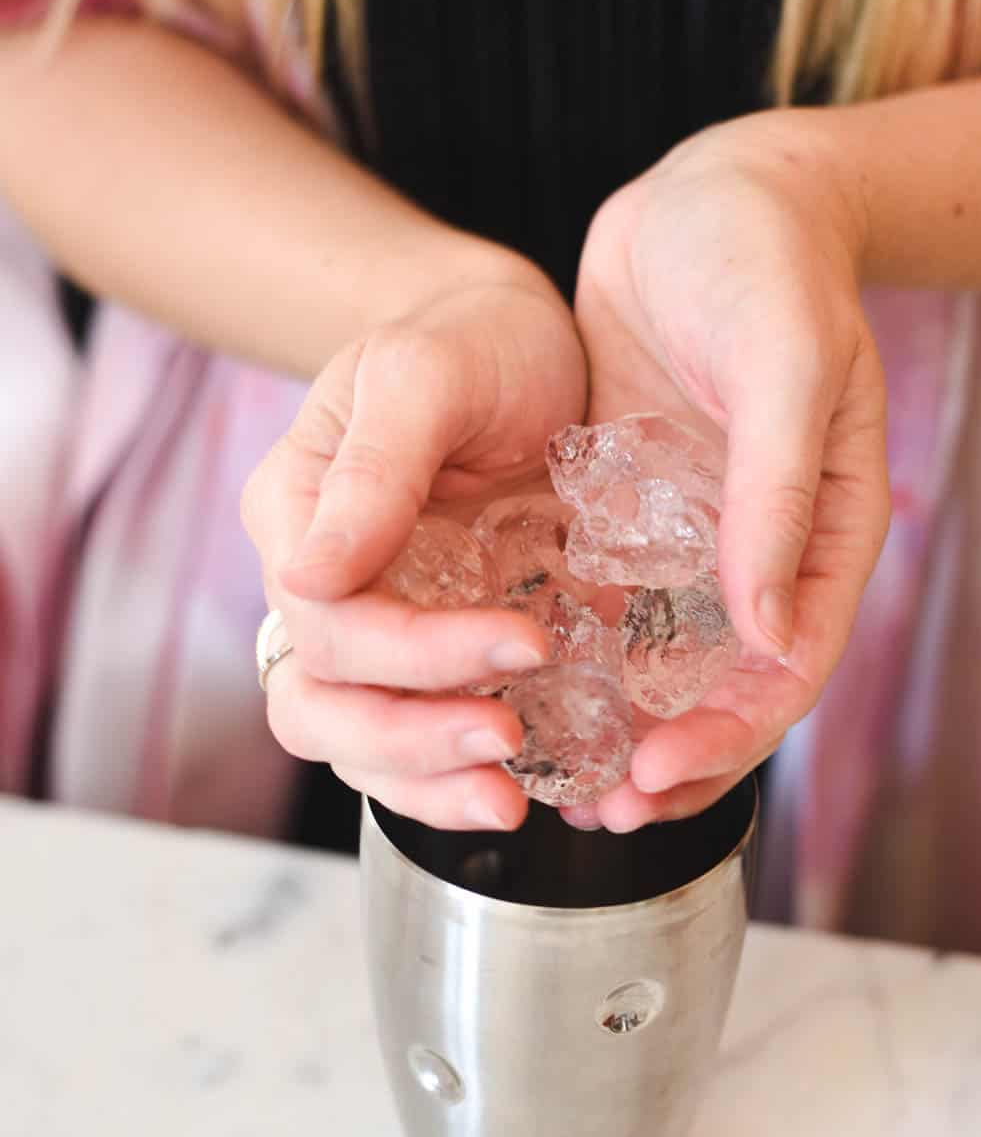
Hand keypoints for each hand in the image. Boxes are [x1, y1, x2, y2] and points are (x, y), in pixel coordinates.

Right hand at [242, 252, 586, 829]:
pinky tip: (527, 781)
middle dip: (413, 736)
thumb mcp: (430, 375)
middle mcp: (318, 580)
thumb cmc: (475, 339)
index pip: (329, 621)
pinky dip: (459, 774)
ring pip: (355, 742)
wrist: (527, 346)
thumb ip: (374, 469)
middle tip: (508, 738)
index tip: (527, 640)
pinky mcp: (429, 652)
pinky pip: (417, 738)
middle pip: (321, 702)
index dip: (418, 652)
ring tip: (511, 796)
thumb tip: (307, 576)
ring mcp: (372, 623)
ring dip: (426, 780)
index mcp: (296, 510)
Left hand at [572, 110, 888, 830]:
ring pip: (659, 660)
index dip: (728, 733)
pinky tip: (520, 689)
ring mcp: (693, 533)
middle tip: (600, 810)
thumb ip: (773, 493)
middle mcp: (760, 549)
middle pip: (722, 686)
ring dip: (615, 723)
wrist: (713, 193)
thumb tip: (767, 633)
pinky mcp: (632, 507)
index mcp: (821, 530)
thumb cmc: (769, 265)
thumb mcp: (782, 365)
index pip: (785, 666)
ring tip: (557, 779)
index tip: (656, 776)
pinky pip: (604, 601)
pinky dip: (574, 654)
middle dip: (669, 758)